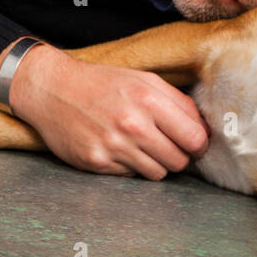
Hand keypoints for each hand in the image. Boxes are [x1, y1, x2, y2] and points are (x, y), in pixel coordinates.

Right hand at [7, 44, 208, 178]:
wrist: (52, 90)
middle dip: (179, 156)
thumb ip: (177, 102)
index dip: (199, 144)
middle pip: (178, 161)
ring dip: (156, 164)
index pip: (195, 138)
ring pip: (157, 174)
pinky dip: (131, 167)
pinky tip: (120, 149)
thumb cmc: (102, 83)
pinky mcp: (96, 162)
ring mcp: (113, 146)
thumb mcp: (144, 80)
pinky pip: (131, 176)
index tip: (195, 144)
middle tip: (169, 146)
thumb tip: (204, 128)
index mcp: (149, 100)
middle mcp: (132, 125)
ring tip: (143, 147)